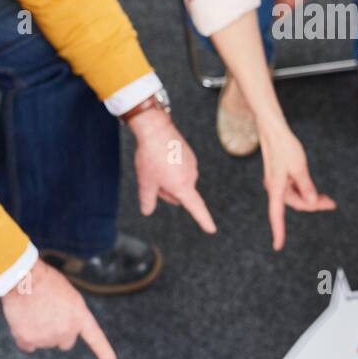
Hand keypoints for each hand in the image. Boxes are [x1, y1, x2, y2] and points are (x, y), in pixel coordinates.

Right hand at [0, 258, 117, 358]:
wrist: (24, 278)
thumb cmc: (45, 280)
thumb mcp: (67, 294)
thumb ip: (68, 313)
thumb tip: (57, 326)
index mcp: (80, 316)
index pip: (95, 337)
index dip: (104, 352)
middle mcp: (67, 331)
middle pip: (65, 342)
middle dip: (59, 333)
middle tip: (47, 315)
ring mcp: (48, 338)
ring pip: (44, 341)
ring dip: (39, 331)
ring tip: (33, 310)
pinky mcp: (29, 340)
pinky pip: (28, 345)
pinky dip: (24, 337)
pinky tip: (22, 321)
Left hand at [129, 107, 215, 234]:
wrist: (155, 129)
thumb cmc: (150, 157)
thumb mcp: (145, 182)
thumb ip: (147, 200)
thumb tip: (147, 211)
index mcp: (183, 186)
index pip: (196, 208)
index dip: (203, 220)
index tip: (211, 230)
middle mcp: (191, 176)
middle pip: (180, 193)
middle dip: (167, 191)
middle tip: (152, 178)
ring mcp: (192, 164)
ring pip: (180, 181)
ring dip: (168, 179)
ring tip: (155, 165)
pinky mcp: (189, 154)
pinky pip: (181, 169)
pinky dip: (171, 168)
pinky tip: (161, 158)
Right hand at [259, 122, 335, 249]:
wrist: (273, 131)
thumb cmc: (285, 147)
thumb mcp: (299, 166)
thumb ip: (306, 185)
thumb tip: (312, 202)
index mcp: (276, 188)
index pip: (276, 215)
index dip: (278, 231)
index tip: (278, 246)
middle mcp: (275, 188)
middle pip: (295, 204)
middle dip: (313, 205)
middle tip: (332, 204)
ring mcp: (277, 184)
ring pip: (296, 198)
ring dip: (311, 199)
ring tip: (328, 200)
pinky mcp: (281, 179)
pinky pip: (294, 191)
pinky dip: (305, 192)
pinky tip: (316, 192)